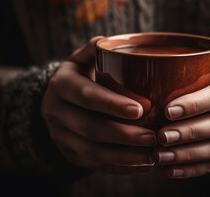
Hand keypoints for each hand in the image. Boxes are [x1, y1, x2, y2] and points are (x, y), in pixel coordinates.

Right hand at [41, 37, 155, 173]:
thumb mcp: (82, 58)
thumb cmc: (80, 76)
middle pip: (91, 128)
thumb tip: (114, 42)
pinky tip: (141, 165)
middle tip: (153, 137)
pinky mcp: (68, 153)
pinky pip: (93, 165)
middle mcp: (56, 111)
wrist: (56, 101)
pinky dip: (119, 168)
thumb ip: (96, 48)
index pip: (87, 95)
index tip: (142, 108)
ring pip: (92, 152)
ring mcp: (60, 136)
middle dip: (124, 135)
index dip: (113, 104)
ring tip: (151, 155)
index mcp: (62, 84)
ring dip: (125, 156)